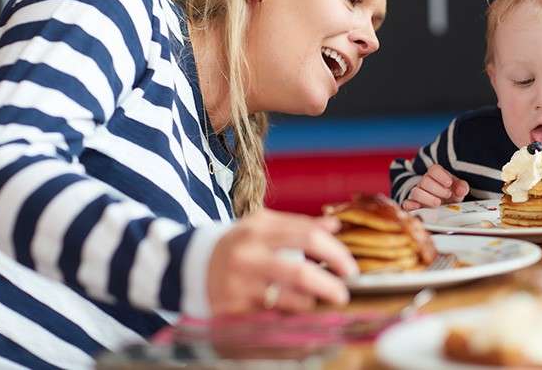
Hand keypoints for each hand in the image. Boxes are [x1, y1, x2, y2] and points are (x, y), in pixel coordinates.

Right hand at [206, 209, 356, 315]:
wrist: (191, 264)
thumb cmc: (238, 243)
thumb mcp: (263, 225)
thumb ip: (299, 224)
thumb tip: (335, 225)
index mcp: (259, 229)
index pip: (308, 236)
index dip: (335, 253)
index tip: (350, 268)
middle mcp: (248, 256)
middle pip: (300, 273)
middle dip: (329, 285)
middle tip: (343, 294)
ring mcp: (239, 284)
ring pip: (288, 300)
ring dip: (310, 303)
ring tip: (317, 301)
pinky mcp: (233, 309)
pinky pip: (272, 316)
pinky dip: (289, 316)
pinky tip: (296, 313)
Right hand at [401, 164, 469, 209]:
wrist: (444, 205)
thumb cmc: (450, 194)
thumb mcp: (459, 189)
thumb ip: (462, 187)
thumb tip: (461, 189)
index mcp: (435, 175)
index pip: (433, 169)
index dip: (441, 176)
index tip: (449, 183)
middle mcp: (424, 182)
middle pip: (425, 181)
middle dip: (438, 189)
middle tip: (448, 195)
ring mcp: (417, 193)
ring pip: (416, 192)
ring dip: (428, 198)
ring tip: (438, 203)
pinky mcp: (411, 205)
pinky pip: (406, 204)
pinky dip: (412, 206)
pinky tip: (420, 208)